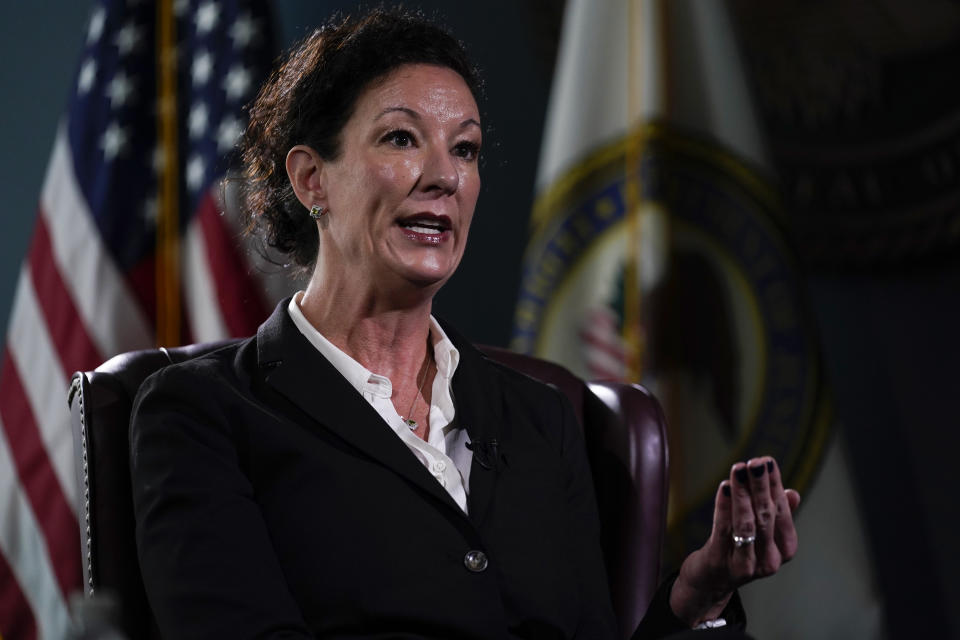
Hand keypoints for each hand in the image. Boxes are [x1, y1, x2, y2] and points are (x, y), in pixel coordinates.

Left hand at [669, 456, 799, 626]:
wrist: (712, 580)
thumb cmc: (740, 549)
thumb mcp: (763, 533)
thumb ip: (777, 514)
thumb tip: (792, 493)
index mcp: (785, 549)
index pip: (782, 511)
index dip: (774, 485)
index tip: (768, 461)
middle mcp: (770, 559)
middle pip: (766, 516)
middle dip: (761, 486)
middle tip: (756, 462)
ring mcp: (746, 564)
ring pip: (745, 523)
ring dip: (743, 493)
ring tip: (739, 469)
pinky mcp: (722, 562)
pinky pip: (723, 530)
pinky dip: (724, 506)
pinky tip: (723, 487)